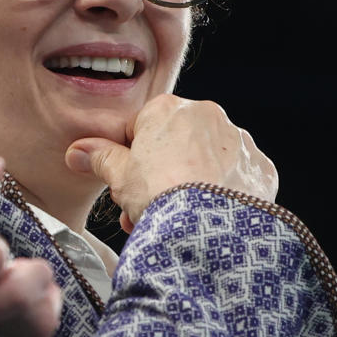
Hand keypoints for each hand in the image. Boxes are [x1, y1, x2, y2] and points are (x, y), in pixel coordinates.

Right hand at [64, 95, 277, 232]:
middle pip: (176, 146)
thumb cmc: (159, 195)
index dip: (129, 162)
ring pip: (207, 162)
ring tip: (178, 221)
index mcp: (168, 109)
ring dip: (192, 185)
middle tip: (149, 210)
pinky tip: (211, 218)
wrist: (208, 227)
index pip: (140, 131)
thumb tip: (75, 151)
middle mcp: (208, 115)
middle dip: (160, 177)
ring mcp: (239, 141)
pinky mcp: (260, 168)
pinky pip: (237, 179)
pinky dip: (225, 195)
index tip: (127, 188)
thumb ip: (99, 158)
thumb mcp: (119, 177)